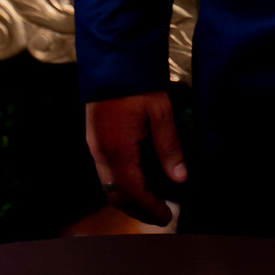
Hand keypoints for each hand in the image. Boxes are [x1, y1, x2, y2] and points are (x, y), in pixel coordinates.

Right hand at [86, 92, 186, 226]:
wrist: (114, 58)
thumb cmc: (138, 83)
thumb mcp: (160, 111)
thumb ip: (169, 147)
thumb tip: (180, 178)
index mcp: (116, 149)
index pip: (131, 192)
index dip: (149, 208)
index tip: (167, 216)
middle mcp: (100, 153)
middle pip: (116, 195)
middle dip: (139, 209)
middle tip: (161, 214)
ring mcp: (94, 147)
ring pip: (109, 186)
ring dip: (130, 198)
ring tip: (154, 200)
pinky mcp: (95, 140)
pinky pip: (106, 172)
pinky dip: (123, 183)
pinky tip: (140, 179)